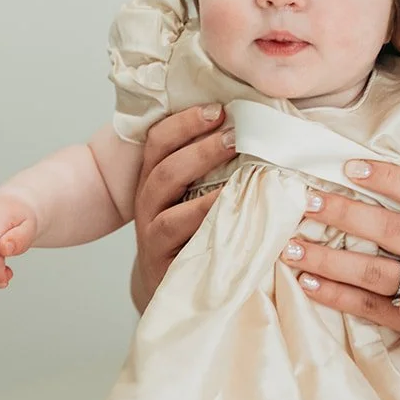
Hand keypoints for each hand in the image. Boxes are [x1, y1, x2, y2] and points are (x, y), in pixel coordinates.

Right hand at [131, 104, 236, 310]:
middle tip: (235, 136)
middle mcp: (148, 207)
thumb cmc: (195, 231)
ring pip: (169, 217)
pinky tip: (235, 226)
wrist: (178, 289)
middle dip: (199, 152)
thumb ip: (211, 165)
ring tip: (238, 184)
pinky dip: (207, 240)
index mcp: (154, 181)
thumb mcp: (194, 193)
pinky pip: (185, 255)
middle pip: (164, 172)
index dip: (184, 123)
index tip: (218, 110)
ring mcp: (154, 241)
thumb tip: (251, 124)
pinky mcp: (167, 271)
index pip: (158, 143)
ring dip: (205, 199)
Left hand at [283, 159, 399, 354]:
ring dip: (329, 260)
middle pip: (393, 230)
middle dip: (346, 214)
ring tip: (293, 248)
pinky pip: (369, 305)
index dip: (388, 177)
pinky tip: (308, 283)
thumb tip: (360, 175)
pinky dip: (336, 295)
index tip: (348, 168)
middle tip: (309, 203)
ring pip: (375, 271)